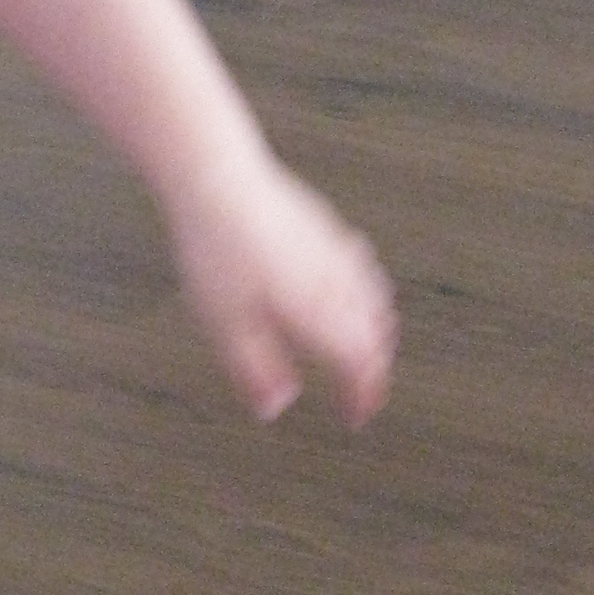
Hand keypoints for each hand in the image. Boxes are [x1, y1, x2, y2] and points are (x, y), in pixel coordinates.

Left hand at [172, 157, 395, 427]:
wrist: (217, 178)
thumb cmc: (219, 247)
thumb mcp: (226, 324)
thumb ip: (255, 370)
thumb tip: (274, 406)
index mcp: (318, 312)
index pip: (359, 365)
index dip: (363, 396)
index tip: (357, 416)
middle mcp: (336, 281)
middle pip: (376, 335)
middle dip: (374, 368)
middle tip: (362, 390)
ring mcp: (335, 250)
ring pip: (376, 300)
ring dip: (377, 331)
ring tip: (368, 348)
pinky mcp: (325, 226)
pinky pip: (362, 268)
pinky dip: (367, 293)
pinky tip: (353, 287)